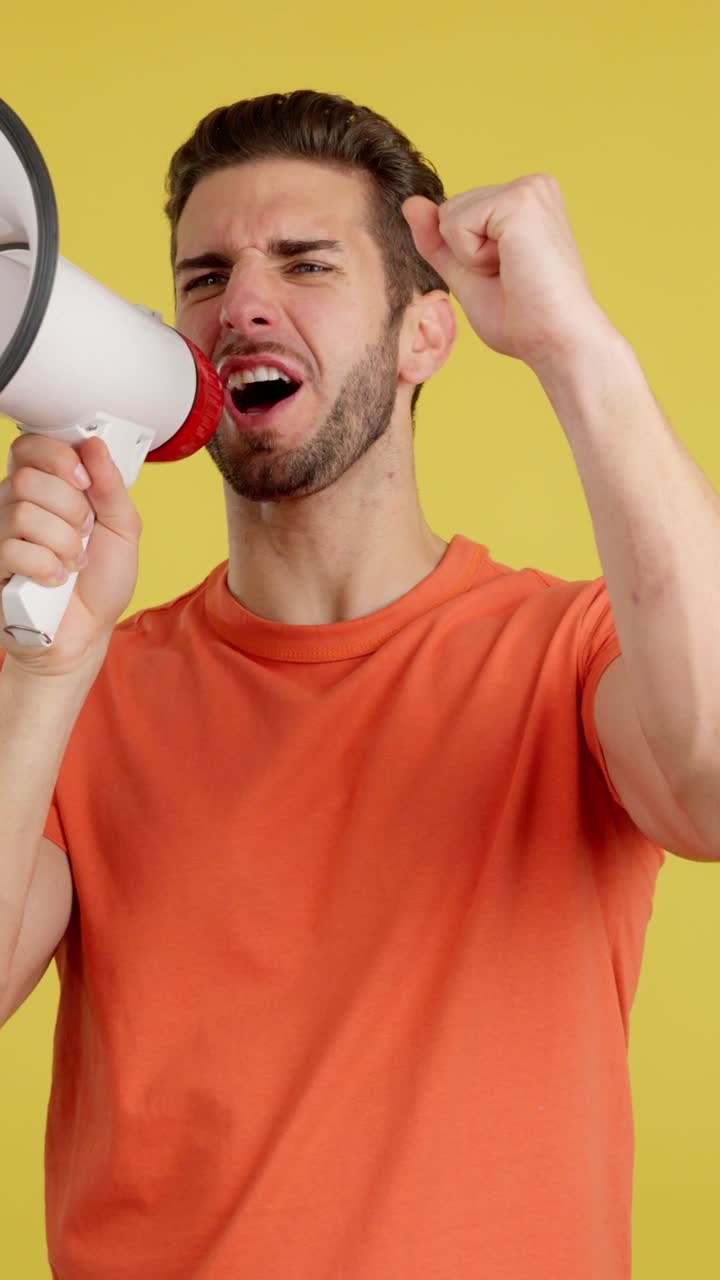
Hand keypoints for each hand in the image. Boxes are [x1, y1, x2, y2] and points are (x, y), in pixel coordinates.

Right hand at [0, 434, 141, 675]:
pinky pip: (14, 550)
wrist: (89, 633)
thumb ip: (110, 486)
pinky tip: (55, 580)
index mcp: (44, 489)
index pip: (29, 447)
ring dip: (64, 542)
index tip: (84, 481)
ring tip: (73, 562)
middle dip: (71, 509)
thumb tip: (94, 445)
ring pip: (23, 513)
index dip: (57, 457)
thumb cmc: (101, 583)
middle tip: (84, 534)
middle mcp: (14, 507)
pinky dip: (48, 568)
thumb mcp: (123, 528)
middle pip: (28, 479)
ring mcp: (0, 536)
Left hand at [402, 175, 612, 371]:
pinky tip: (511, 268)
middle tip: (511, 278)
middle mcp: (532, 185)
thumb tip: (410, 202)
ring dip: (469, 257)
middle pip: (449, 209)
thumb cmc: (523, 319)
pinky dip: (472, 257)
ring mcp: (529, 188)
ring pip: (449, 214)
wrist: (557, 342)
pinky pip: (456, 222)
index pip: (457, 214)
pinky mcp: (521, 199)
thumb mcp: (467, 275)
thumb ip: (439, 240)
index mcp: (526, 201)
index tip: (508, 277)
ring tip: (513, 273)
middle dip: (465, 254)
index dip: (466, 256)